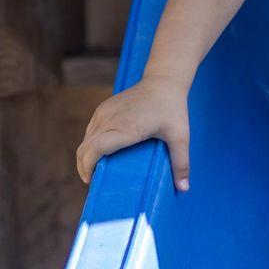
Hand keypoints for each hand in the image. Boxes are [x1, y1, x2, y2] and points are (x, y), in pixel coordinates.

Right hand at [75, 74, 192, 190]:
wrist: (164, 80)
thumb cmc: (172, 109)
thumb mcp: (180, 136)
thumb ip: (181, 163)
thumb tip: (184, 188)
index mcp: (125, 128)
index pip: (95, 149)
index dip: (88, 168)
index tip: (94, 182)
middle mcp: (110, 119)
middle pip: (84, 148)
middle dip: (84, 168)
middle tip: (94, 182)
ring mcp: (104, 112)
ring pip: (85, 139)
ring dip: (85, 156)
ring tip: (96, 171)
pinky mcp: (103, 108)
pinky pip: (90, 130)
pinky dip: (89, 144)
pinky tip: (99, 154)